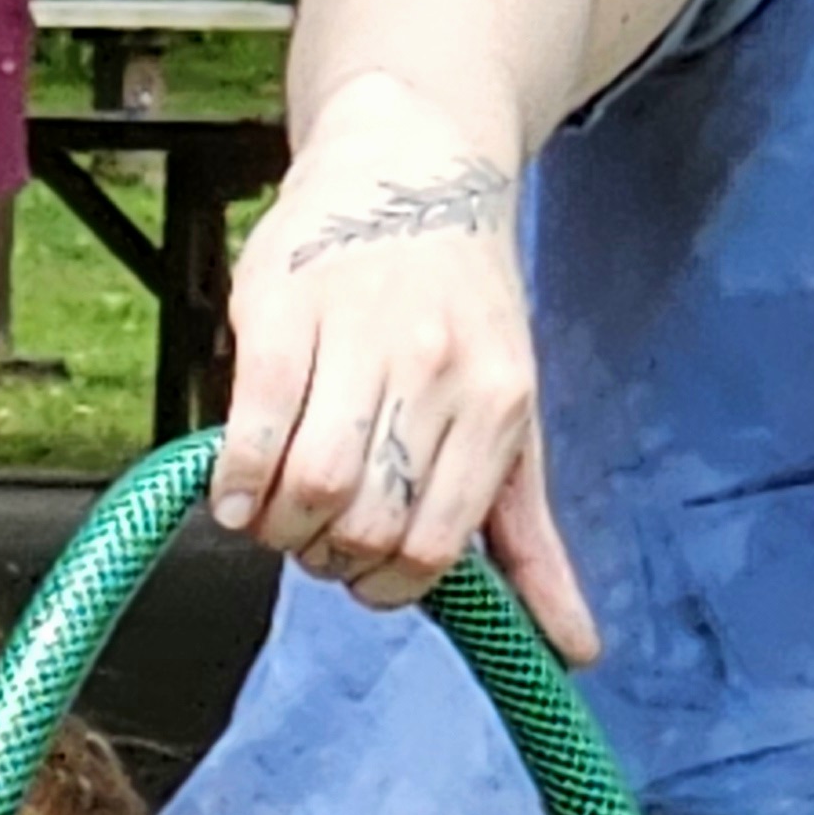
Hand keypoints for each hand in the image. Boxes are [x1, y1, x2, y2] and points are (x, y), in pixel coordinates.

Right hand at [214, 72, 597, 659]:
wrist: (411, 160)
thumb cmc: (463, 306)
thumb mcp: (514, 419)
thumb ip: (531, 540)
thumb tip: (576, 654)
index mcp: (498, 404)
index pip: (435, 547)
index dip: (387, 584)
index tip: (364, 570)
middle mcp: (436, 370)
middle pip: (369, 525)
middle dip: (332, 559)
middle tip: (319, 540)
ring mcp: (358, 336)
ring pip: (313, 486)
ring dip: (283, 531)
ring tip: (279, 517)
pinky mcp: (283, 309)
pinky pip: (254, 428)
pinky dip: (238, 485)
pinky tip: (237, 496)